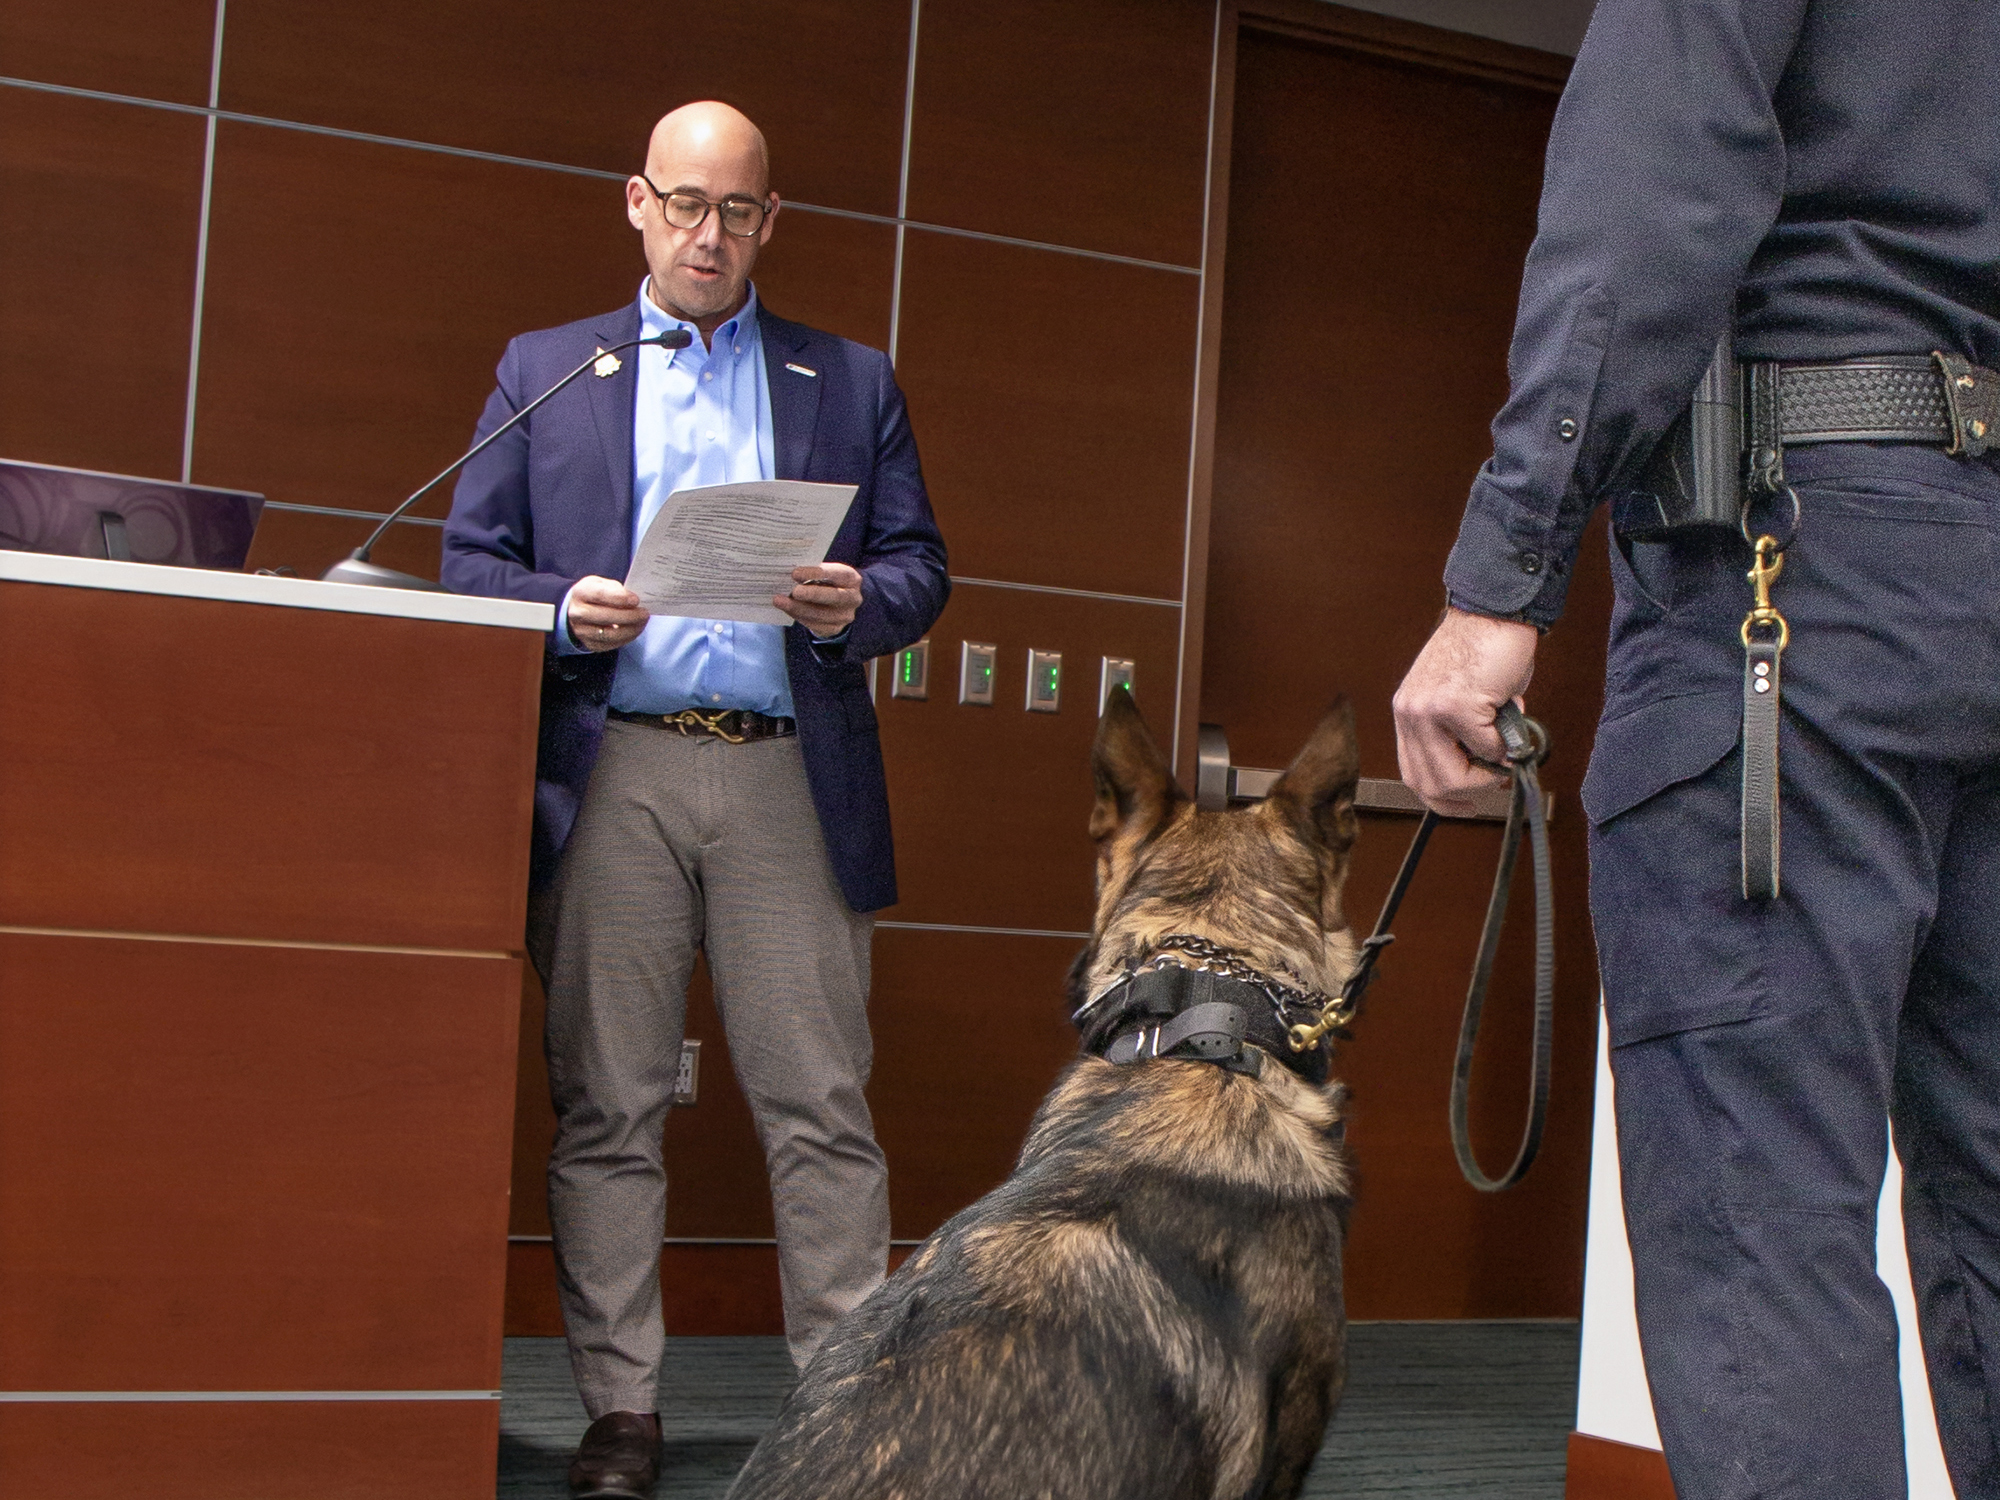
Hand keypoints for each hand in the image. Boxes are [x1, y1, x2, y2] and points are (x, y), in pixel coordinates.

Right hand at [567, 575, 648, 651]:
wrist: (577, 611)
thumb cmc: (594, 595)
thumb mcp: (602, 584)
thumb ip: (616, 589)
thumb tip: (632, 600)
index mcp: (581, 593)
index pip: (600, 595)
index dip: (620, 598)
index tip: (636, 600)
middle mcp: (577, 613)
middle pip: (606, 617)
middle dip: (629, 616)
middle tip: (644, 613)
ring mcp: (581, 631)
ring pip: (610, 634)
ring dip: (631, 629)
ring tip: (642, 622)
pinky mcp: (589, 644)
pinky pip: (611, 644)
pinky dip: (627, 638)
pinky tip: (634, 630)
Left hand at [775, 562, 861, 638]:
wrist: (836, 602)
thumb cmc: (826, 582)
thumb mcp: (824, 573)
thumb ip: (812, 572)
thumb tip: (789, 572)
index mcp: (851, 578)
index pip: (837, 574)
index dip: (817, 573)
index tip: (795, 573)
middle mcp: (853, 598)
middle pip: (835, 596)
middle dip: (812, 594)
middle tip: (794, 591)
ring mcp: (845, 616)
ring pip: (822, 614)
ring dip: (799, 608)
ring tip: (780, 601)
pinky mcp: (835, 628)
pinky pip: (816, 625)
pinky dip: (799, 616)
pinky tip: (787, 609)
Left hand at [1392, 607, 1539, 815]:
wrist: (1495, 613)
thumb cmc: (1483, 651)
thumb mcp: (1457, 698)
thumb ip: (1458, 735)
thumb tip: (1483, 769)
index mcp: (1408, 712)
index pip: (1413, 774)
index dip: (1440, 798)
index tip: (1465, 806)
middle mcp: (1411, 713)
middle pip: (1430, 785)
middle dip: (1469, 793)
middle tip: (1495, 781)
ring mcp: (1430, 711)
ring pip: (1453, 777)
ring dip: (1487, 775)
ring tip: (1503, 751)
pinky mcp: (1456, 707)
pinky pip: (1486, 749)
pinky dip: (1505, 742)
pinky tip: (1508, 712)